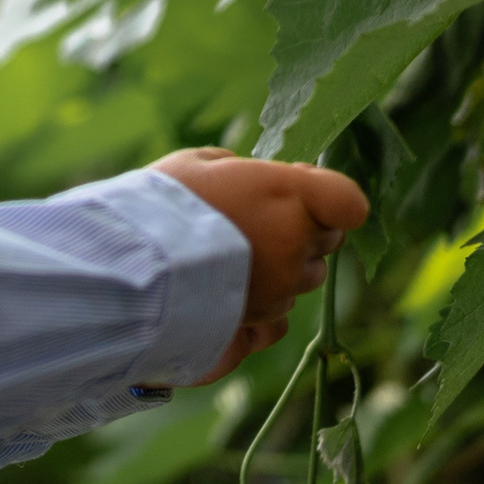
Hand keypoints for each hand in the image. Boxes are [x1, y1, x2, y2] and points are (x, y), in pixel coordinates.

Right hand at [149, 147, 369, 383]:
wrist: (135, 267)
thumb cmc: (164, 204)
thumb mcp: (198, 164)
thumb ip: (235, 169)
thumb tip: (243, 176)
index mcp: (289, 196)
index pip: (349, 202)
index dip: (329, 194)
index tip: (301, 185)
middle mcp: (296, 244)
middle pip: (329, 239)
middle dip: (305, 226)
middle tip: (258, 217)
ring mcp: (282, 287)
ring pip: (306, 276)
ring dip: (286, 264)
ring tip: (238, 255)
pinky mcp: (262, 320)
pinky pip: (282, 311)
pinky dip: (267, 299)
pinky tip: (235, 288)